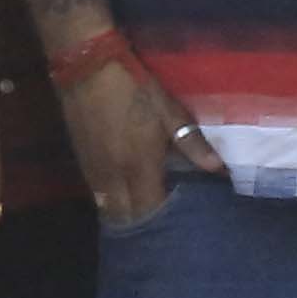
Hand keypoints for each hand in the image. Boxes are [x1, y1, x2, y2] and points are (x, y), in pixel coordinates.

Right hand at [51, 52, 216, 229]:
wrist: (87, 65)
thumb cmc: (134, 86)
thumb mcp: (168, 111)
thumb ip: (191, 143)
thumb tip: (217, 168)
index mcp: (137, 165)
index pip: (149, 208)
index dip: (162, 221)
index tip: (178, 229)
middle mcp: (112, 174)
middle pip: (125, 213)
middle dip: (141, 225)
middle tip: (160, 232)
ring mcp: (93, 167)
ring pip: (106, 205)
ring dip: (123, 215)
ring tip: (142, 222)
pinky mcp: (80, 157)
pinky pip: (95, 191)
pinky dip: (108, 200)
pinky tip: (120, 198)